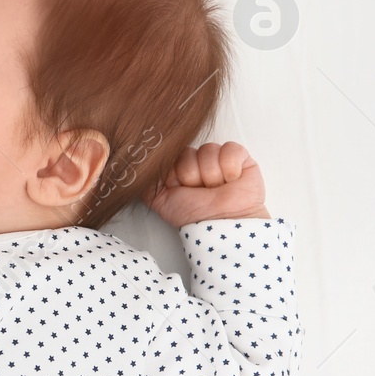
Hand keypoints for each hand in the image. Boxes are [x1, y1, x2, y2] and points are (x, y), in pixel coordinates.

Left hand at [142, 141, 270, 226]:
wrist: (221, 226)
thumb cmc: (192, 215)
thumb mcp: (159, 200)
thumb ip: (146, 183)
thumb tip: (134, 165)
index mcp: (177, 167)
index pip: (169, 154)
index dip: (172, 172)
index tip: (178, 187)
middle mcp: (197, 160)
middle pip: (186, 152)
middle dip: (191, 175)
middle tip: (200, 191)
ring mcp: (218, 157)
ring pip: (207, 150)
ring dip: (210, 175)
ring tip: (215, 189)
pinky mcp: (240, 157)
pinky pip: (230, 149)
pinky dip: (229, 167)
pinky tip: (231, 180)